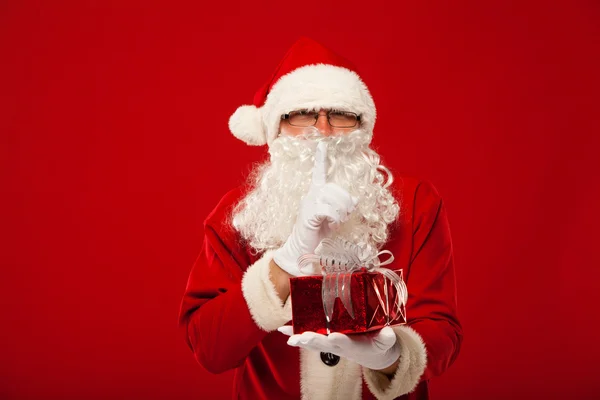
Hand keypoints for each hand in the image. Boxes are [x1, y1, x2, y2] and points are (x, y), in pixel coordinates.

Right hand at [273, 141, 357, 275]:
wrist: (303, 248)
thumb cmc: (318, 232)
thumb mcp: (333, 218)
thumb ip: (343, 207)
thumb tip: (356, 199)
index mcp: (316, 193)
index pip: (319, 172)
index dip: (321, 158)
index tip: (322, 144)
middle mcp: (311, 195)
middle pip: (337, 190)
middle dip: (346, 205)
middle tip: (341, 217)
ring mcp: (309, 203)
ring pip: (336, 200)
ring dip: (341, 214)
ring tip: (335, 222)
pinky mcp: (309, 214)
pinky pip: (330, 210)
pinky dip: (335, 219)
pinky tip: (331, 225)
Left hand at [277, 326, 400, 370]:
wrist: (372, 353)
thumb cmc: (378, 345)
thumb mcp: (386, 342)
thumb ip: (386, 338)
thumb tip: (389, 333)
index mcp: (354, 345)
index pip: (346, 343)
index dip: (339, 341)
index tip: (334, 337)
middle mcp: (339, 344)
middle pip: (324, 344)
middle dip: (313, 340)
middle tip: (302, 338)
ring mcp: (331, 342)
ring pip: (313, 341)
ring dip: (300, 339)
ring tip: (288, 336)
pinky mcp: (326, 338)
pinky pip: (309, 336)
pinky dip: (296, 333)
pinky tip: (283, 330)